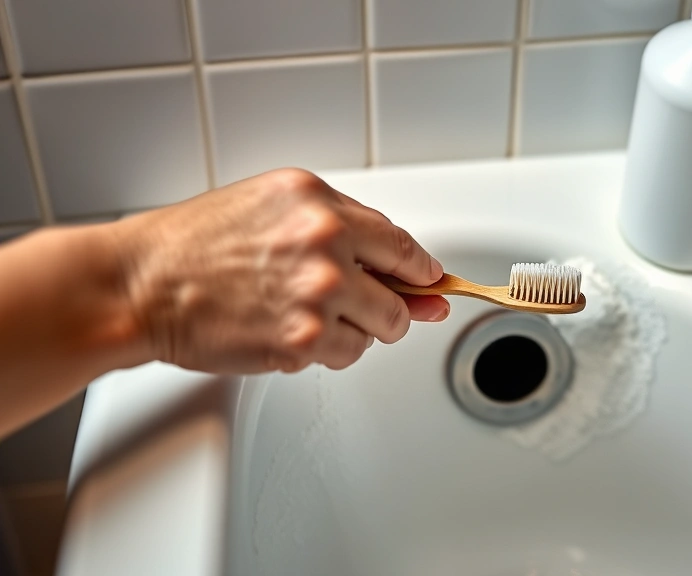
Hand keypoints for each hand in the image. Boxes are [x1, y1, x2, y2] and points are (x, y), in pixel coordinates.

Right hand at [112, 168, 448, 373]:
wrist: (142, 284)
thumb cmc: (195, 246)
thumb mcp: (272, 206)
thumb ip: (343, 230)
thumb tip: (411, 275)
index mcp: (320, 202)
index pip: (400, 244)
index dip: (421, 272)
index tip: (430, 284)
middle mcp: (326, 242)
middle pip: (402, 295)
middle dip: (386, 309)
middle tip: (353, 309)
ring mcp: (319, 293)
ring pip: (380, 329)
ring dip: (353, 331)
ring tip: (304, 317)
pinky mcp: (304, 339)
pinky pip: (347, 355)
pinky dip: (326, 353)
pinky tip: (288, 334)